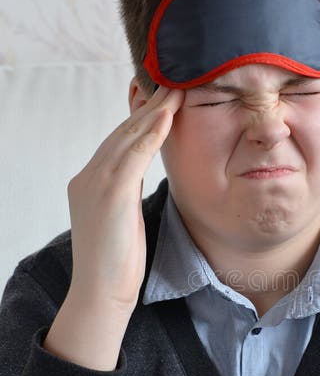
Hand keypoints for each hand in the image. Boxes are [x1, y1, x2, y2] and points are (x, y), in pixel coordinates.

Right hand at [66, 86, 183, 312]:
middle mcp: (88, 176)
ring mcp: (95, 183)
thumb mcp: (122, 218)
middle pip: (122, 132)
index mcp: (90, 182)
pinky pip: (133, 155)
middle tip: (171, 82)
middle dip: (148, 106)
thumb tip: (140, 177)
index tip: (159, 97)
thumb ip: (126, 192)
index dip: (139, 118)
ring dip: (154, 111)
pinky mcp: (109, 194)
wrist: (101, 293)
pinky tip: (167, 116)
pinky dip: (151, 134)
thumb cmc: (117, 263)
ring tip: (176, 90)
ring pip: (127, 137)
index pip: (118, 141)